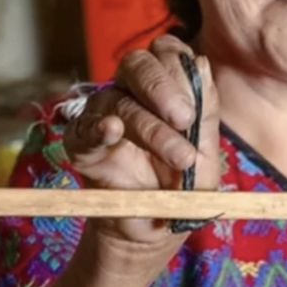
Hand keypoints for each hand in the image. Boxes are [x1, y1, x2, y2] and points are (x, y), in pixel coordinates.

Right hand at [62, 35, 219, 266]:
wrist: (155, 232)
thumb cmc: (181, 188)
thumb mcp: (206, 152)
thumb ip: (205, 110)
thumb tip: (201, 61)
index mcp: (163, 90)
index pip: (165, 53)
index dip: (178, 66)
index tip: (193, 102)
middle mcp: (130, 94)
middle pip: (137, 64)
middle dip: (162, 87)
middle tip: (184, 118)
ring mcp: (103, 116)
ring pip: (117, 100)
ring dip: (149, 127)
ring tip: (179, 158)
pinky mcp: (81, 145)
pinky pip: (83, 127)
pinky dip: (97, 127)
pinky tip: (112, 129)